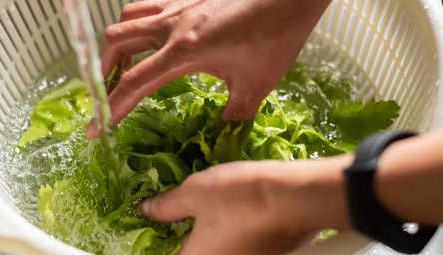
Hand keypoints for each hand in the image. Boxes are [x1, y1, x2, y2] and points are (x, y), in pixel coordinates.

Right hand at [89, 0, 355, 136]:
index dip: (111, 110)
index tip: (96, 131)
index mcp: (185, 51)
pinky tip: (154, 42)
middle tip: (107, 95)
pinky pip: (146, 8)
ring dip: (116, 46)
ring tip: (123, 68)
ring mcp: (176, 6)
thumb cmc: (278, 34)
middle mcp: (172, 25)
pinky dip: (136, 26)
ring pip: (126, 20)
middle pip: (115, 43)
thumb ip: (235, 114)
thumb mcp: (258, 83)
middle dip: (102, 72)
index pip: (135, 84)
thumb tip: (223, 134)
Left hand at [141, 159, 351, 254]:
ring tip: (206, 218)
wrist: (297, 199)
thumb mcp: (195, 193)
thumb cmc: (239, 197)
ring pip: (217, 253)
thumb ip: (166, 206)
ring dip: (209, 242)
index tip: (159, 230)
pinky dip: (230, 241)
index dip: (159, 244)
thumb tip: (145, 210)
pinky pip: (237, 251)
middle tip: (177, 220)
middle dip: (187, 241)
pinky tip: (231, 220)